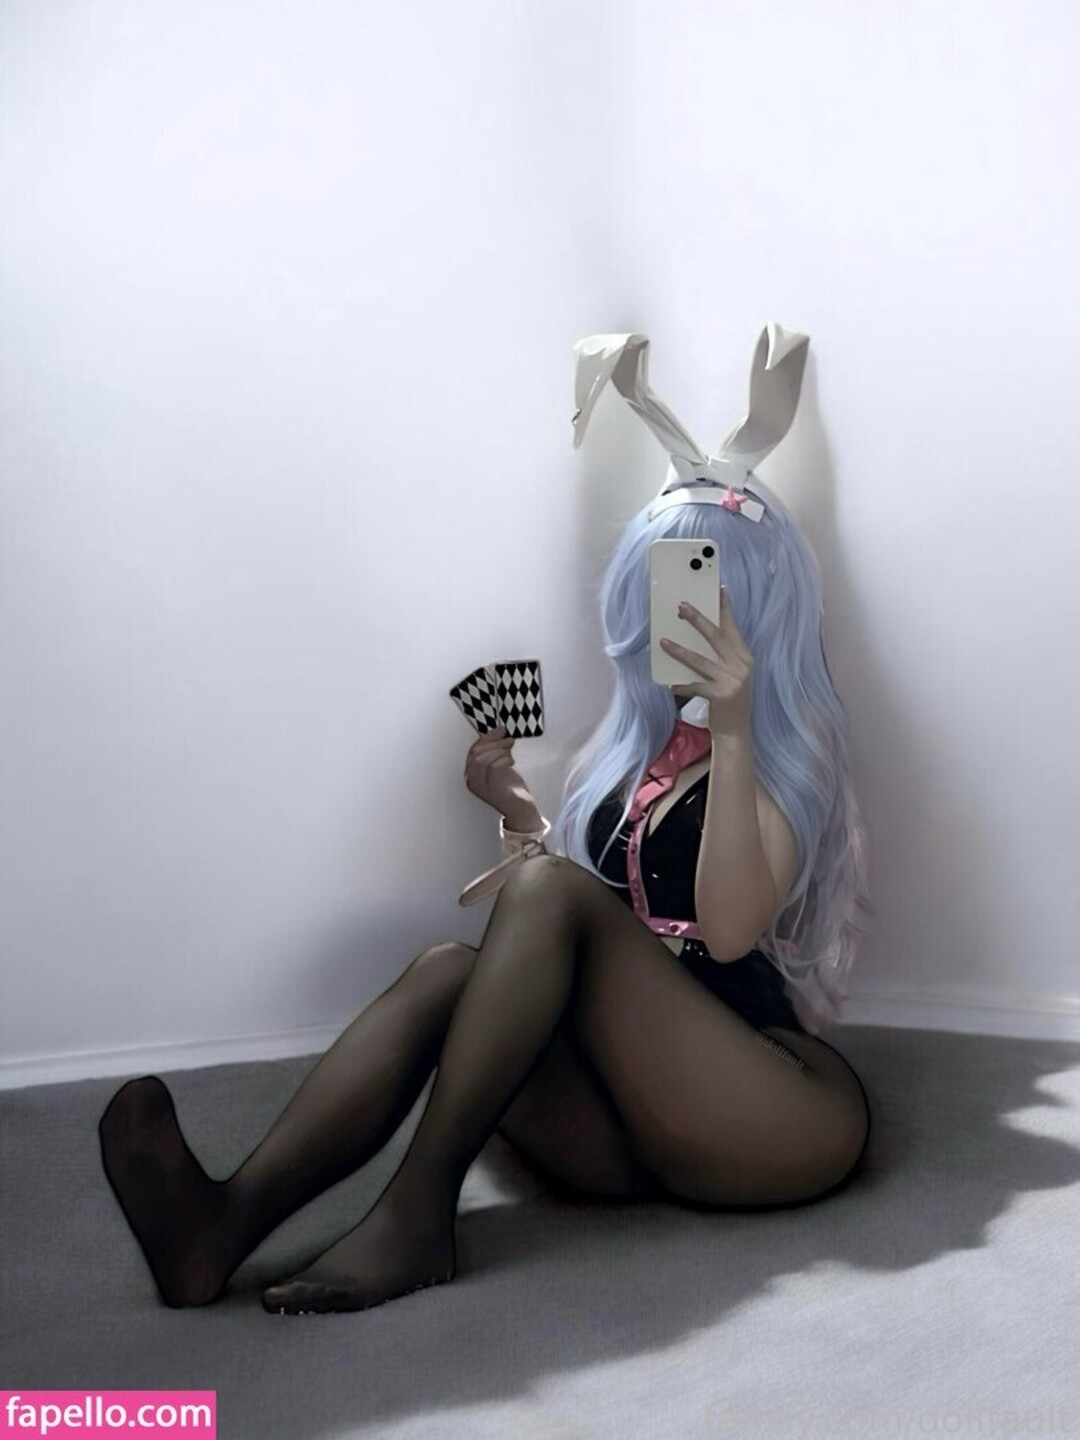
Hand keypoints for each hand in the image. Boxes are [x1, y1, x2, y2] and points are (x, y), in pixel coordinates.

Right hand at [463, 726, 541, 826]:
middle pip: (476, 753)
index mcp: (472, 775)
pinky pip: (492, 767)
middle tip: (508, 739)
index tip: (499, 731)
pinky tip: (511, 761)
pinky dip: (503, 759)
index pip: (473, 751)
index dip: (487, 738)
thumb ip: (495, 753)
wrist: (520, 808)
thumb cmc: (510, 788)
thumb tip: (499, 734)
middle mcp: (473, 782)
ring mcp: (481, 787)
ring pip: (482, 759)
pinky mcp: (492, 789)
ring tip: (511, 751)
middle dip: (493, 741)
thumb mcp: (499, 766)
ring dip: (499, 749)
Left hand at [659, 588, 754, 737]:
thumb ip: (722, 656)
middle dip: (698, 620)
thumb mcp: (731, 674)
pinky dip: (681, 685)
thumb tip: (697, 636)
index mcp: (745, 656)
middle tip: (682, 607)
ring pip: (700, 660)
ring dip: (679, 651)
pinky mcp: (721, 696)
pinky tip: (670, 685)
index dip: (726, 608)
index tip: (719, 590)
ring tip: (663, 641)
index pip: (733, 628)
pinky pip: (695, 686)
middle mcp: (741, 665)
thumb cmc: (729, 699)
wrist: (736, 731)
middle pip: (716, 637)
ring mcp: (732, 680)